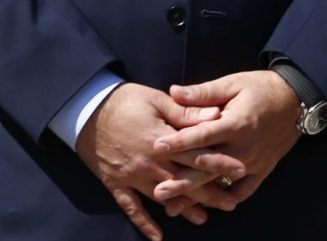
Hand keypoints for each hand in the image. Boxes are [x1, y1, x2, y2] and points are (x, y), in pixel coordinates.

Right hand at [74, 82, 239, 238]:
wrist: (86, 110)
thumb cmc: (125, 101)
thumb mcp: (157, 100)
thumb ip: (186, 112)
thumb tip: (215, 115)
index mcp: (160, 140)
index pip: (196, 154)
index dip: (220, 162)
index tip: (241, 169)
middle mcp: (148, 163)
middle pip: (184, 181)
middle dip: (208, 193)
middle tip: (230, 203)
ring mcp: (131, 176)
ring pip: (162, 197)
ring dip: (183, 209)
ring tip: (203, 219)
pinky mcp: (116, 183)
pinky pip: (131, 208)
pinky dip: (144, 223)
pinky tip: (158, 236)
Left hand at [152, 71, 303, 211]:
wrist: (296, 99)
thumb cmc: (261, 88)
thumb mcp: (233, 84)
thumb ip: (204, 92)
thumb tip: (174, 91)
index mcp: (236, 123)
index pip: (203, 135)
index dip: (179, 141)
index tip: (157, 147)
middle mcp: (244, 146)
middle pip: (208, 167)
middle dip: (182, 181)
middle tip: (159, 191)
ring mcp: (254, 161)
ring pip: (221, 183)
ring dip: (198, 196)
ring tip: (175, 207)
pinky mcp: (262, 169)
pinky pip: (244, 190)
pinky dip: (227, 199)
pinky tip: (209, 205)